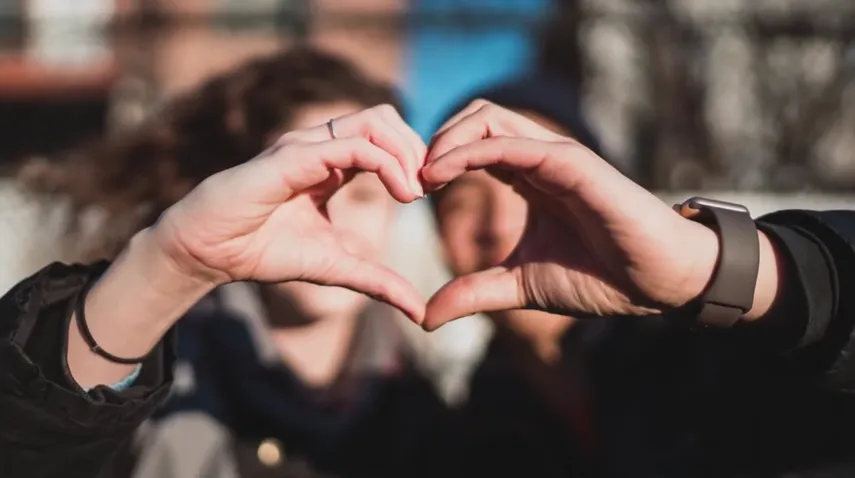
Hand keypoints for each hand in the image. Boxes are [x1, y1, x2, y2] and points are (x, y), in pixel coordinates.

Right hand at [151, 105, 428, 322]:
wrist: (209, 253)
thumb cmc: (263, 251)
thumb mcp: (336, 267)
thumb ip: (378, 282)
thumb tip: (419, 312)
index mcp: (331, 163)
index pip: (385, 137)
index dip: (414, 159)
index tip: (431, 193)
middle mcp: (320, 145)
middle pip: (385, 117)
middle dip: (417, 148)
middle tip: (430, 187)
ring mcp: (306, 146)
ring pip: (374, 121)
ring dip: (406, 151)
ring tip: (416, 191)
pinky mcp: (293, 157)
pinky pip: (352, 146)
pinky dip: (387, 163)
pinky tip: (401, 194)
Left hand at [420, 101, 720, 329]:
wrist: (657, 284)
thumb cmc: (600, 278)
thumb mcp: (520, 285)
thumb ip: (474, 292)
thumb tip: (425, 316)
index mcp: (528, 177)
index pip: (473, 144)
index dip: (436, 159)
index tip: (408, 192)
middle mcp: (539, 158)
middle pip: (476, 117)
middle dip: (435, 139)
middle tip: (409, 179)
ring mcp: (556, 156)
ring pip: (489, 117)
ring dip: (446, 139)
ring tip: (421, 176)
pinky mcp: (572, 163)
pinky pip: (512, 143)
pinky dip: (470, 151)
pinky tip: (442, 175)